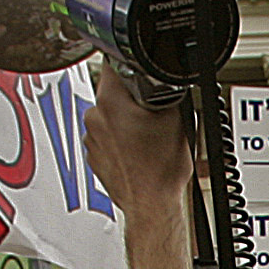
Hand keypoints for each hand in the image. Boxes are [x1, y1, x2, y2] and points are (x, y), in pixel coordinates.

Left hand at [86, 78, 197, 221]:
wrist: (151, 204)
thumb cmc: (160, 170)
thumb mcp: (177, 118)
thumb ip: (165, 91)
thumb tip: (162, 80)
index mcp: (110, 101)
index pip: (114, 63)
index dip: (132, 66)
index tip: (141, 74)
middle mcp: (94, 116)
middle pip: (113, 92)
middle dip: (132, 98)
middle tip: (153, 114)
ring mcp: (92, 137)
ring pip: (110, 115)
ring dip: (126, 120)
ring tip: (147, 137)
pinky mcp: (93, 154)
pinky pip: (107, 137)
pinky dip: (120, 140)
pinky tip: (139, 151)